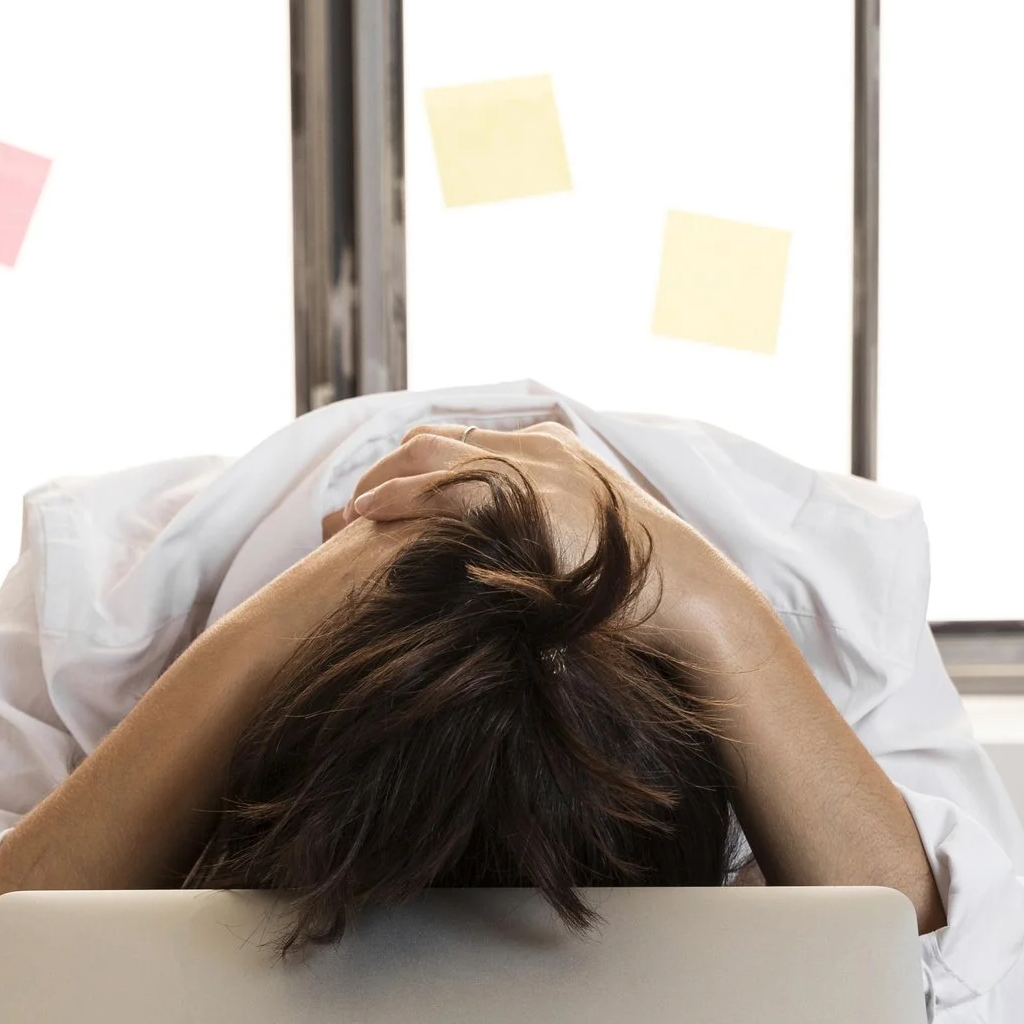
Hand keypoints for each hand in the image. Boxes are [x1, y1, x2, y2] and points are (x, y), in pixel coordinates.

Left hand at [322, 421, 672, 560]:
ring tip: (344, 516)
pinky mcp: (518, 490)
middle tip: (350, 510)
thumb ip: (548, 541)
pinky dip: (394, 494)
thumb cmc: (638, 583)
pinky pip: (436, 482)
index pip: (465, 444)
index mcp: (551, 451)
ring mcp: (526, 462)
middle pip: (434, 438)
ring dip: (378, 480)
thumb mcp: (589, 546)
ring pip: (426, 452)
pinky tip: (366, 513)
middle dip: (385, 469)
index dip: (417, 469)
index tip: (385, 499)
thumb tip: (526, 578)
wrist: (679, 585)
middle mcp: (534, 445)